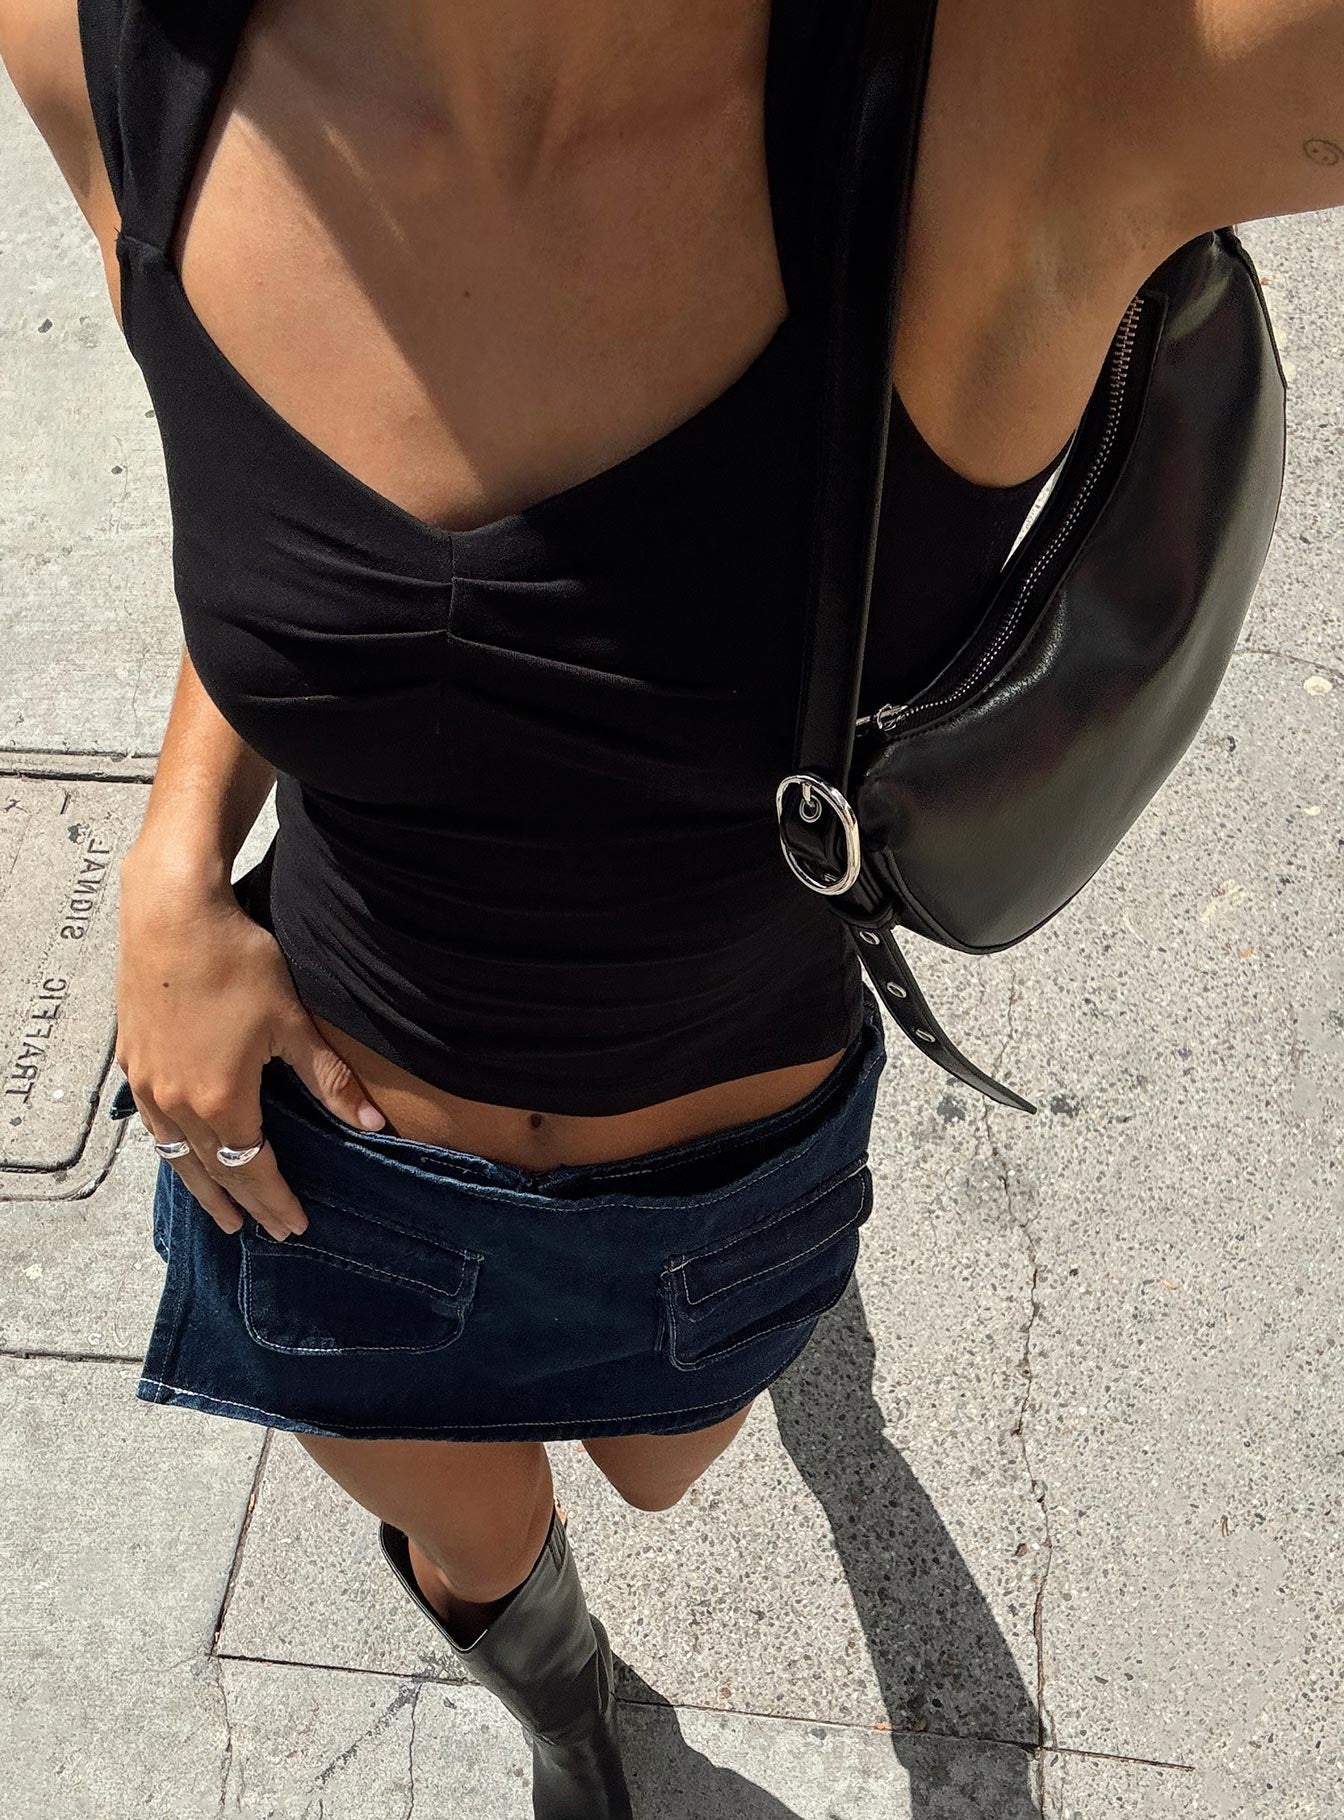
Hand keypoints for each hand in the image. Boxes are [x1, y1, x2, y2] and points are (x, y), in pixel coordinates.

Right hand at [115, 847, 386, 1241]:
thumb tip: (372, 1124)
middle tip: (263, 1233)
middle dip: (243, 1204)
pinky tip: (182, 1152)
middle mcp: (176, 1104)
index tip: (295, 1226)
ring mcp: (148, 1084)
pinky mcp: (132, 1061)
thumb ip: (329, 1080)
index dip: (276, 1200)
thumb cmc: (238, 963)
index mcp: (221, 1102)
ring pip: (175, 1154)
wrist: (172, 914)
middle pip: (214, 1172)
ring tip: (222, 1212)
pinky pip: (153, 1125)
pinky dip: (173, 1150)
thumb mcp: (293, 1023)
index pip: (254, 1169)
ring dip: (202, 1186)